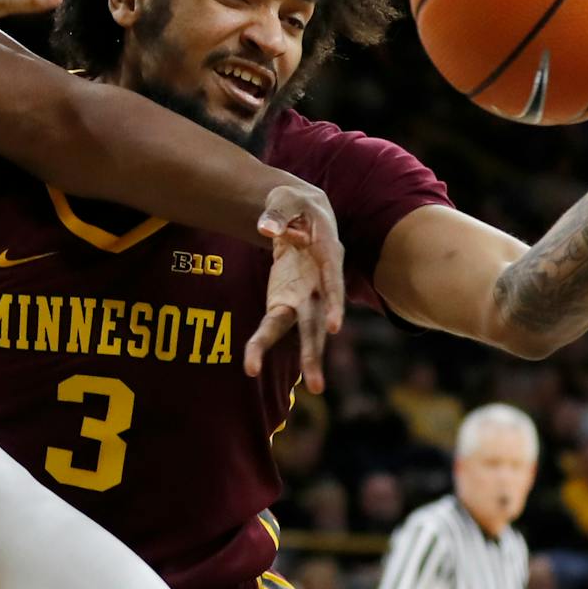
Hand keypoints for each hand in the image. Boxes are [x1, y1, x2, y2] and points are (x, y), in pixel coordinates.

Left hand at [242, 209, 342, 391]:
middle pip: (318, 319)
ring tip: (313, 390)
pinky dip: (263, 343)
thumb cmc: (294, 203)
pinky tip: (253, 367)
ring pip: (304, 330)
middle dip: (315, 350)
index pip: (332, 282)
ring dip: (305, 359)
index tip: (334, 327)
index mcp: (327, 253)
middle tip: (318, 386)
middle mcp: (320, 282)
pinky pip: (275, 325)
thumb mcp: (286, 199)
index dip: (334, 303)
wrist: (298, 213)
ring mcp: (306, 296)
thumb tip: (264, 230)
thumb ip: (276, 214)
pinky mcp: (286, 301)